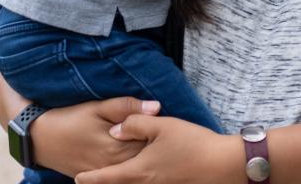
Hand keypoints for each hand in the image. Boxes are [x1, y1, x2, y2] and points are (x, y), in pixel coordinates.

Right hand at [30, 97, 162, 176]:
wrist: (41, 138)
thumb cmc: (70, 119)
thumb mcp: (97, 107)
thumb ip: (127, 107)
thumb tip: (156, 106)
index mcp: (117, 147)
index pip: (150, 144)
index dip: (160, 134)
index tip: (167, 126)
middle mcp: (114, 166)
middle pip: (145, 160)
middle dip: (156, 149)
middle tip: (165, 137)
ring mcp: (105, 175)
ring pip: (134, 171)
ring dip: (145, 160)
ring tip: (153, 149)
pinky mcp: (98, 179)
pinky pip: (122, 177)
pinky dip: (132, 169)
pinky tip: (137, 160)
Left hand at [75, 115, 240, 183]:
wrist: (223, 165)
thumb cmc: (192, 143)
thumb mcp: (162, 125)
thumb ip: (135, 124)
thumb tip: (115, 130)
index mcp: (139, 170)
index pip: (107, 177)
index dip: (91, 179)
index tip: (77, 179)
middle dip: (105, 183)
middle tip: (90, 180)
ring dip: (123, 182)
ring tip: (115, 177)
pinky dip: (140, 183)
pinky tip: (143, 177)